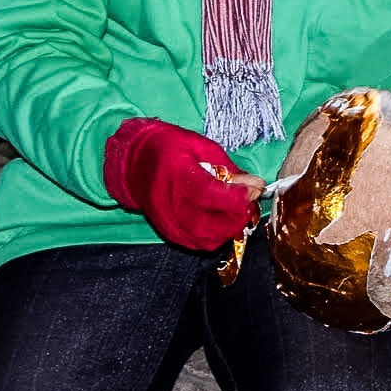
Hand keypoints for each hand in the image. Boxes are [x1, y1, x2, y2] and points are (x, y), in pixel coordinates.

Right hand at [103, 118, 264, 250]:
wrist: (135, 161)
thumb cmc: (169, 147)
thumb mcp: (201, 146)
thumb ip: (228, 167)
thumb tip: (254, 184)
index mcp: (177, 174)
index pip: (211, 194)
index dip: (238, 195)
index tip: (255, 188)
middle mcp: (169, 202)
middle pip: (210, 223)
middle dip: (237, 216)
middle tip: (248, 202)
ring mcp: (167, 221)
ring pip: (205, 239)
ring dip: (228, 229)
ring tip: (237, 212)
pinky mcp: (167, 232)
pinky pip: (196, 244)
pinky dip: (215, 237)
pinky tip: (222, 223)